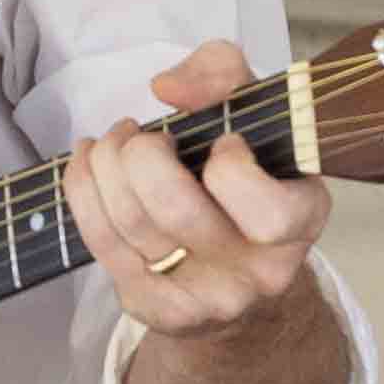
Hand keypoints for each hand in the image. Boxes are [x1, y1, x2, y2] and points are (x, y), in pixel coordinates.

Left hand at [55, 41, 319, 339]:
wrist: (236, 266)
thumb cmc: (243, 175)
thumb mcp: (253, 112)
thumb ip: (222, 73)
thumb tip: (168, 89)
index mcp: (302, 219)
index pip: (265, 210)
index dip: (230, 168)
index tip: (223, 143)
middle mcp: (260, 270)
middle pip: (176, 211)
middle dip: (141, 154)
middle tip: (141, 136)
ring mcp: (208, 299)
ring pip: (131, 225)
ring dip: (104, 164)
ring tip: (112, 144)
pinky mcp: (159, 310)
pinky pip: (104, 247)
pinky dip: (82, 192)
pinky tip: (88, 166)